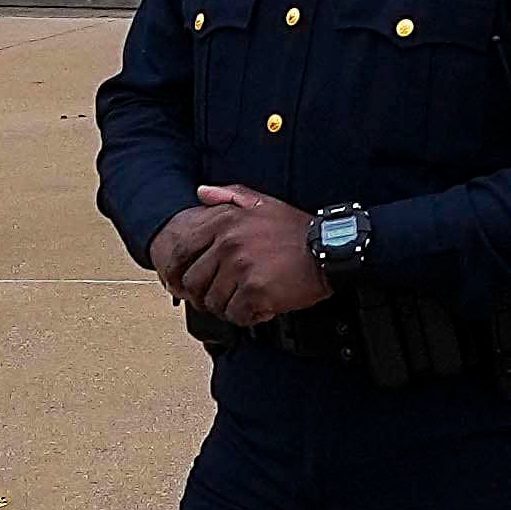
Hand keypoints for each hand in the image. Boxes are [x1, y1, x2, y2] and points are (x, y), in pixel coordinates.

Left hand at [154, 189, 324, 330]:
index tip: (188, 282)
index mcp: (225, 221)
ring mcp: (241, 268)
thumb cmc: (296, 229)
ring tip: (247, 299)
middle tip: (224, 295)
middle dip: (206, 293)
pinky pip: (236, 314)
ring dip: (228, 306)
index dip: (180, 269)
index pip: (183, 249)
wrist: (330, 250)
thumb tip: (201, 193)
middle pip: (194, 281)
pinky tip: (261, 307)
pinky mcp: (255, 291)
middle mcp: (229, 243)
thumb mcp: (261, 202)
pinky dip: (247, 316)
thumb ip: (228, 195)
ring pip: (213, 301)